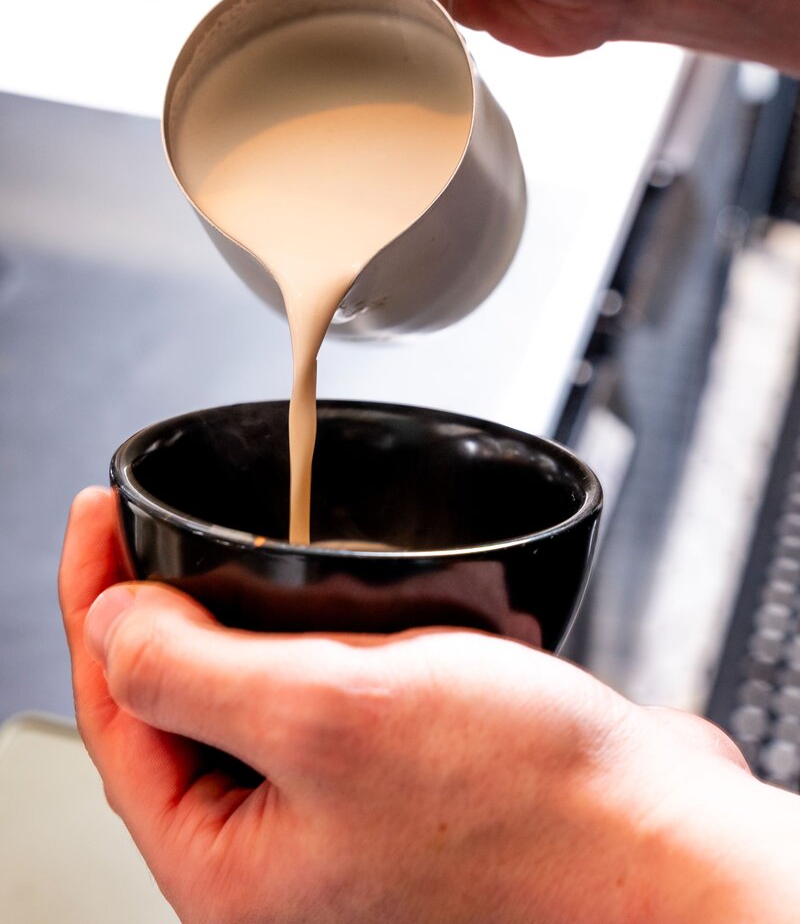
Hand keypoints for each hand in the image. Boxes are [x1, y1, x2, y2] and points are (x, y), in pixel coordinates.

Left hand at [61, 486, 799, 923]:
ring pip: (240, 709)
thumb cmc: (524, 801)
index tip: (94, 517)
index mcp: (230, 868)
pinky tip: (301, 606)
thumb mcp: (331, 716)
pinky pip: (308, 709)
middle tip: (130, 526)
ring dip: (212, 626)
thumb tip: (111, 622)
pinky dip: (288, 648)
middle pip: (168, 714)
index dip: (91, 603)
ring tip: (196, 556)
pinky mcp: (392, 788)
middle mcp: (276, 858)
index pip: (118, 716)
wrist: (659, 844)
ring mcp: (335, 824)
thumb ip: (195, 672)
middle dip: (142, 612)